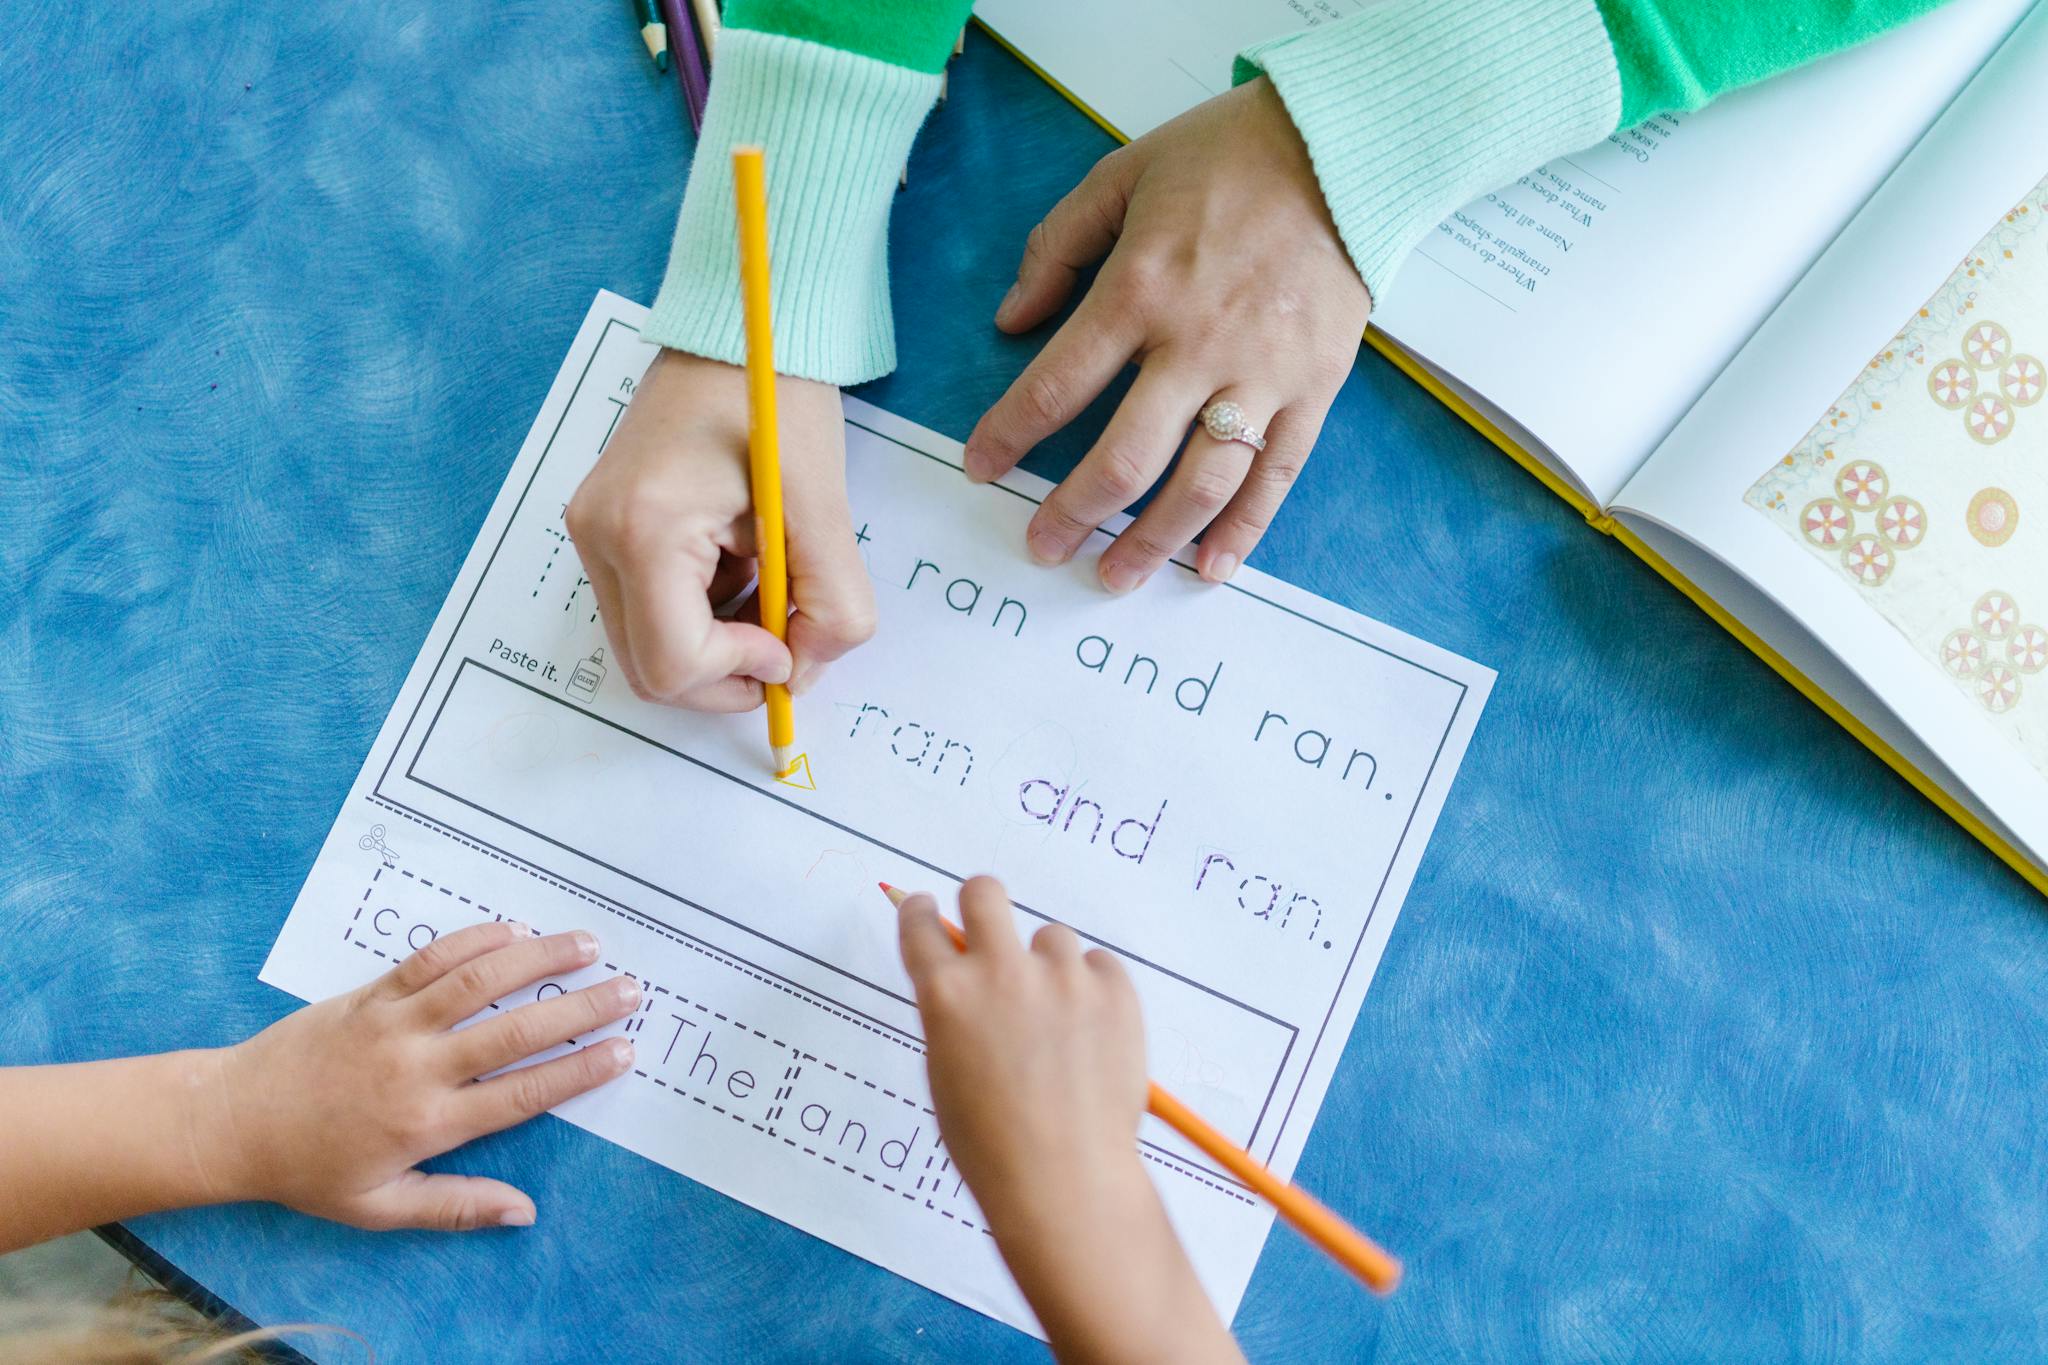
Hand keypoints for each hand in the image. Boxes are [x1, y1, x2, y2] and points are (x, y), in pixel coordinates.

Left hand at [211, 920, 639, 1229]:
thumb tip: (525, 1212)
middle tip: (628, 990)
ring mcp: (394, 1022)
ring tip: (588, 945)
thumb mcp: (380, 1207)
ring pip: (479, 980)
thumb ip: (456, 1206)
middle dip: (580, 1008)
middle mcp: (418, 1067)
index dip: (578, 1071)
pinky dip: (476, 940)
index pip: (522, 1093)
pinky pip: (431, 958)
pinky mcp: (370, 993)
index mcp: (428, 1123)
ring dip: (539, 958)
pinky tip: (514, 930)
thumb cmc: (309, 1170)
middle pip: (515, 1030)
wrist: (230, 1121)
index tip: (623, 1052)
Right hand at [566, 349, 874, 709]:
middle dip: (725, 674)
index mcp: (644, 529)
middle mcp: (599, 536)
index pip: (673, 663)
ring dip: (717, 641)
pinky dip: (702, 611)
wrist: (736, 329)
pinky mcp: (606, 527)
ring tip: (766, 576)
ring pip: (650, 645)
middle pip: (650, 670)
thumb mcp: (823, 508)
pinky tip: (741, 560)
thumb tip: (806, 673)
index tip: (789, 643)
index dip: (740, 674)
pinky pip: (649, 607)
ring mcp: (594, 532)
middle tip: (786, 639)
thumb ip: (831, 604)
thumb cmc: (776, 397)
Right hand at [897, 877, 1148, 1221]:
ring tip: (1056, 1026)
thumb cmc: (994, 1144)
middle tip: (988, 926)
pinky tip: (1089, 1036)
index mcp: (947, 996)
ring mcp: (1062, 979)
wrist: (1064, 1180)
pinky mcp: (1114, 991)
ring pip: (1052, 938)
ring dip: (1047, 967)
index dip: (920, 913)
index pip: (920, 924)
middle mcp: (1001, 973)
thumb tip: (962, 980)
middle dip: (980, 902)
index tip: (926, 909)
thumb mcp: (945, 1074)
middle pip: (984, 892)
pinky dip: (1092, 990)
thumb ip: (952, 1015)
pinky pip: (1099, 966)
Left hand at [964, 77, 1369, 591]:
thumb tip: (1009, 319)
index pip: (1058, 384)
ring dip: (1151, 541)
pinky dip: (1243, 532)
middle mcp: (1198, 344)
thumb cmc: (1226, 158)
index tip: (980, 466)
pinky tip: (1207, 570)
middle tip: (1042, 546)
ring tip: (1112, 576)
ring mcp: (1262, 374)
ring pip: (1200, 484)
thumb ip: (1055, 246)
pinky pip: (1275, 476)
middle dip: (1074, 512)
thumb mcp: (1120, 175)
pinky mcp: (1314, 389)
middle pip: (1126, 457)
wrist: (1343, 148)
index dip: (1010, 434)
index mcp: (1140, 289)